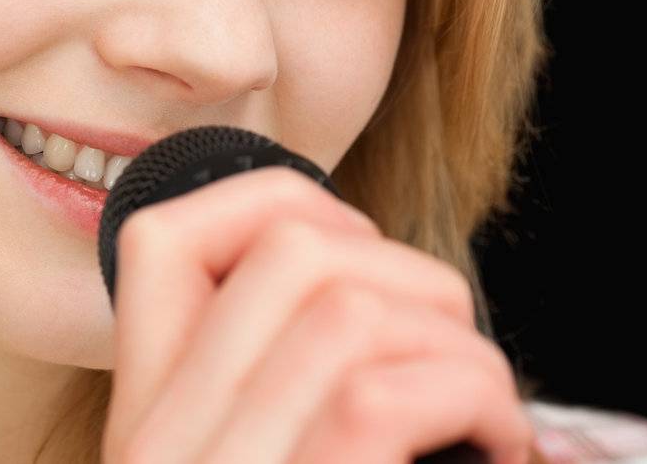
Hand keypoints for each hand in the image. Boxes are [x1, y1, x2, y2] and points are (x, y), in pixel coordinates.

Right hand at [102, 165, 533, 463]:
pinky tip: (497, 442)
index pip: (163, 240)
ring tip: (487, 407)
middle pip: (287, 253)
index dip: (281, 207)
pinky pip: (380, 398)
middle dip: (408, 273)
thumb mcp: (258, 450)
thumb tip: (373, 291)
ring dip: (455, 343)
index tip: (364, 267)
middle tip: (452, 349)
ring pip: (345, 310)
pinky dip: (472, 400)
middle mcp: (157, 445)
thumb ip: (281, 387)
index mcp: (149, 422)